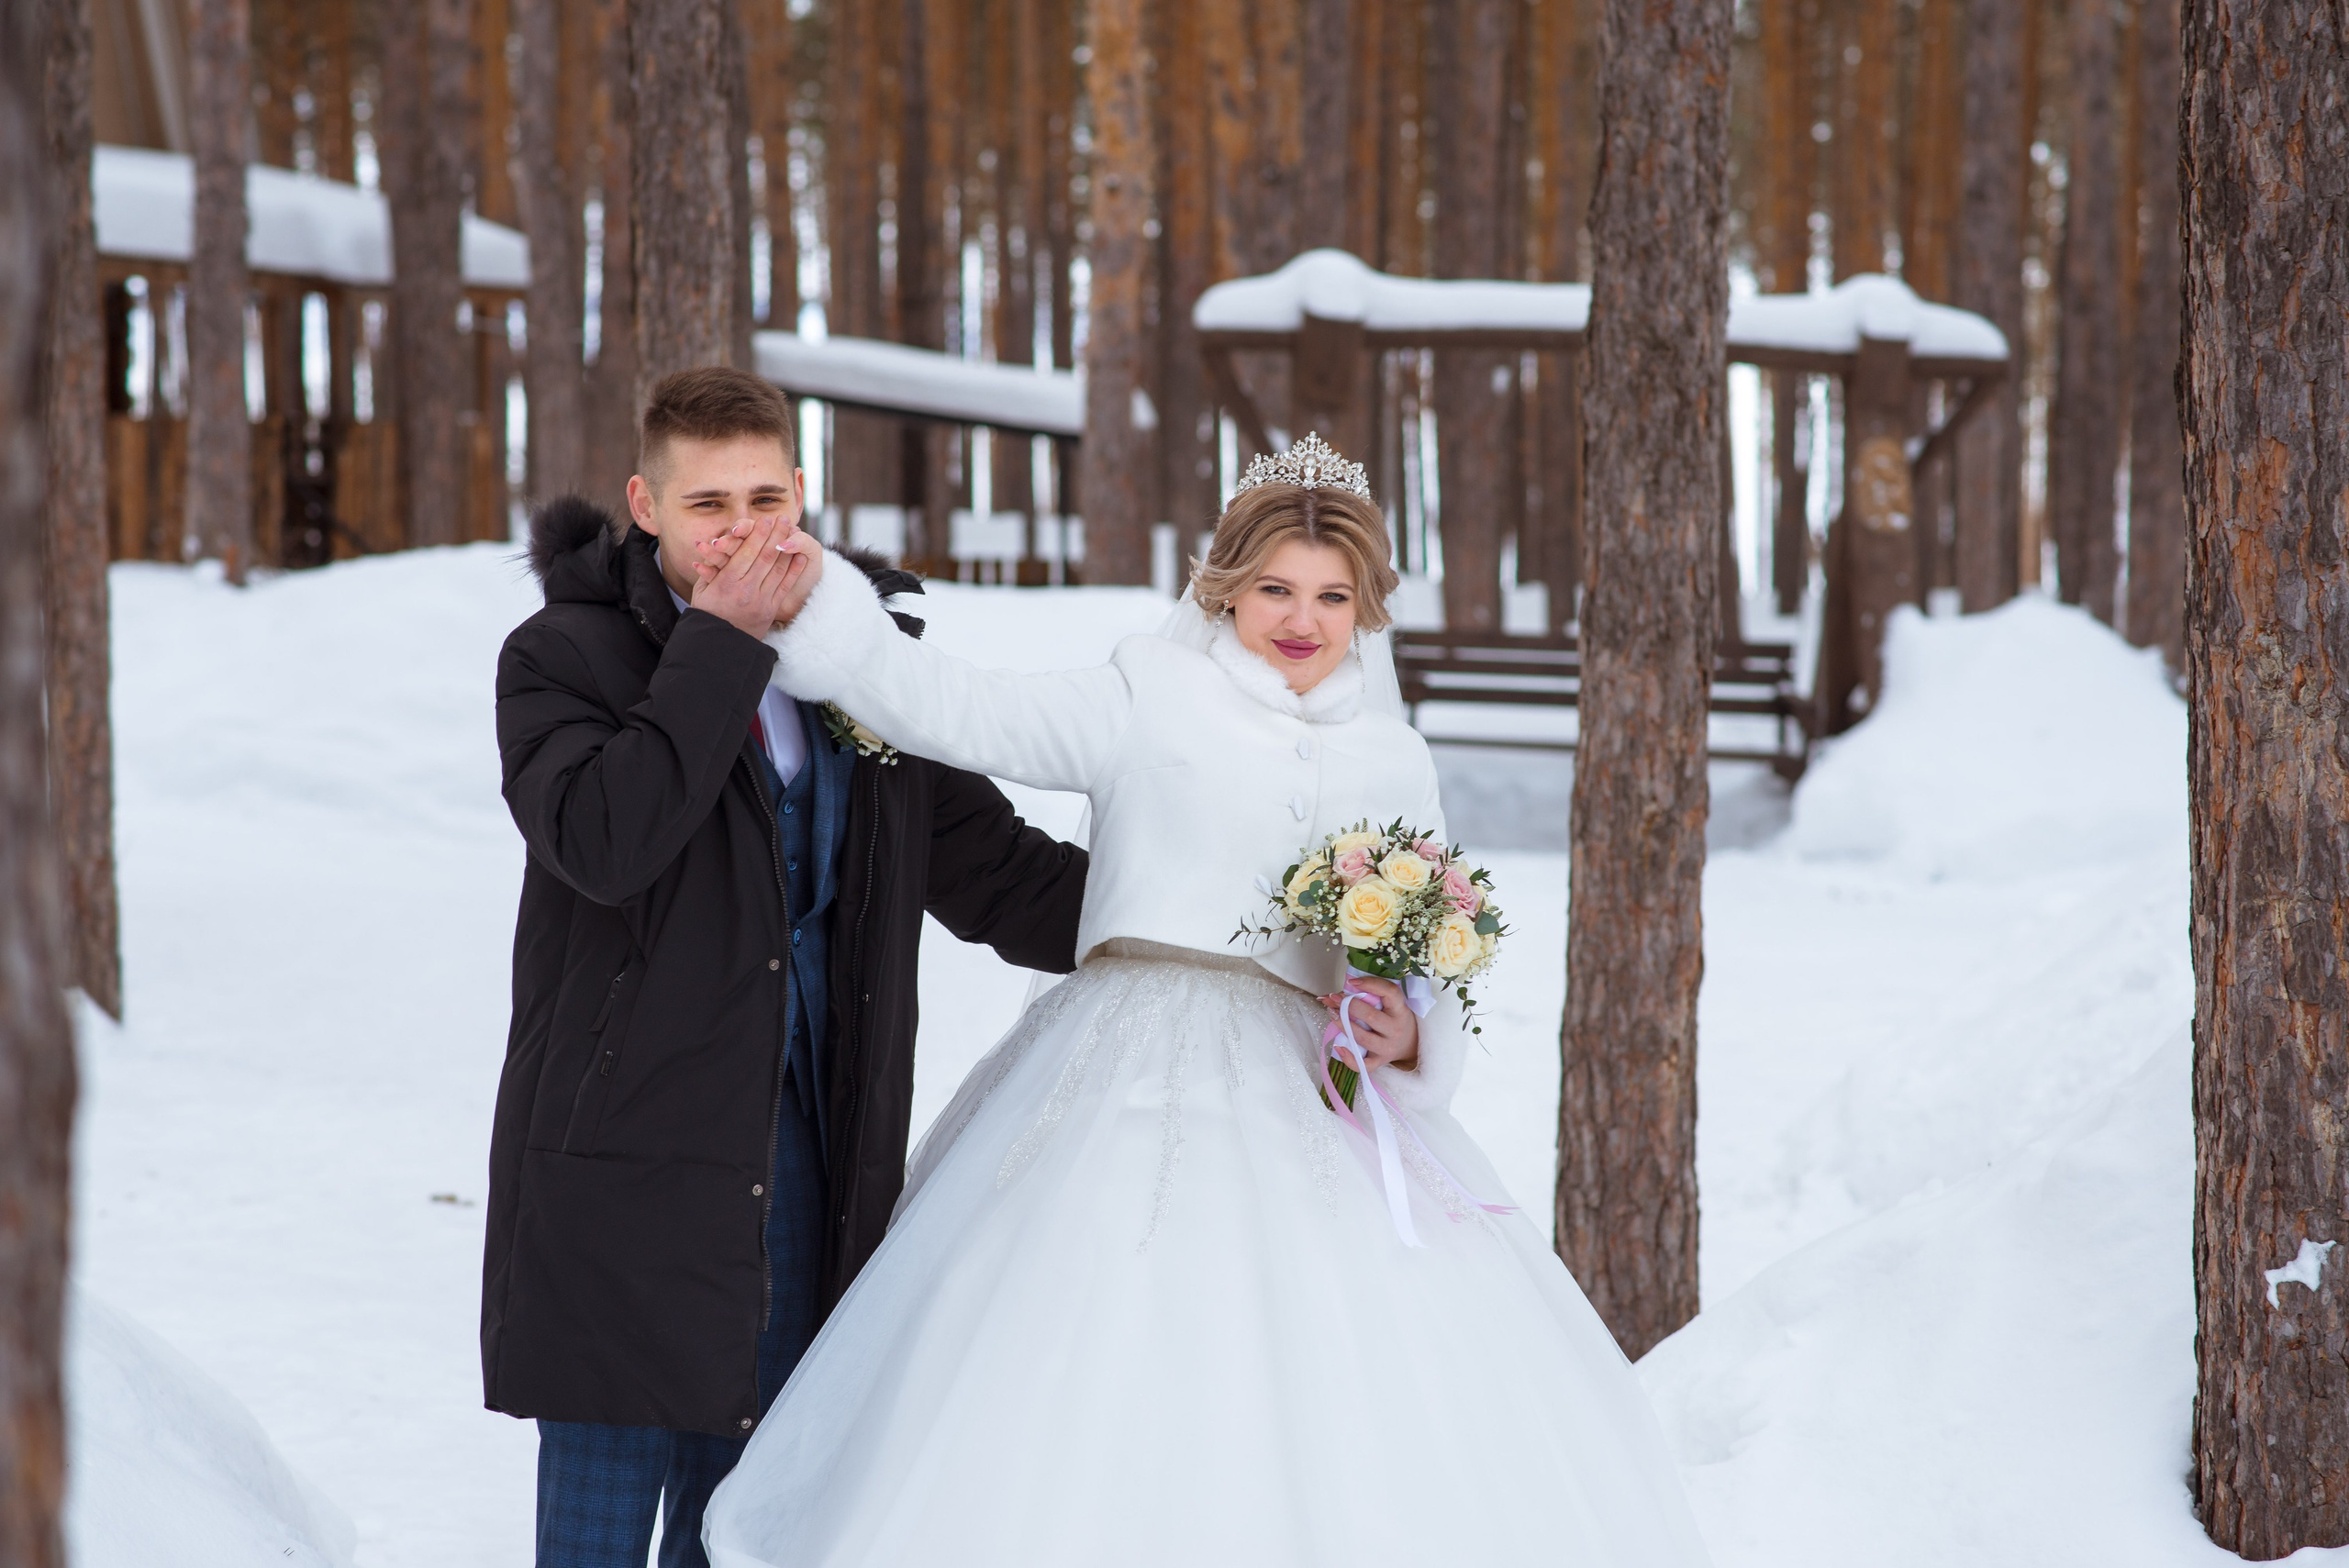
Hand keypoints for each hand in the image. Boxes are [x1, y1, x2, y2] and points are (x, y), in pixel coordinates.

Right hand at [688, 513, 798, 637]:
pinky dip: (793, 569)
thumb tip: (708, 543)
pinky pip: (784, 586)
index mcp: (726, 583)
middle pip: (765, 557)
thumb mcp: (702, 590)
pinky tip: (799, 555)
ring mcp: (761, 601)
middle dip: (776, 535)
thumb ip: (709, 567)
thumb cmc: (707, 613)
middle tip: (783, 518)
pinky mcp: (771, 610)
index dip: (758, 535)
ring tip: (793, 529)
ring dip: (787, 547)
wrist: (720, 645)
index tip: (765, 520)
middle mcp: (745, 590)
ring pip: (777, 569)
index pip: (746, 553)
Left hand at [1318, 976, 1418, 1071]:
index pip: (1390, 992)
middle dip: (1348, 1006)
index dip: (1371, 984)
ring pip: (1363, 1038)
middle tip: (1334, 998)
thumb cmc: (1394, 1019)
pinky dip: (1349, 1057)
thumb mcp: (1389, 1005)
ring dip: (1344, 1025)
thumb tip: (1328, 997)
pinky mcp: (1380, 1062)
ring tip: (1332, 1014)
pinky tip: (1338, 1046)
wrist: (1410, 1045)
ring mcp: (1388, 1047)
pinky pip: (1363, 1064)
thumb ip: (1364, 997)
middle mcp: (1395, 1029)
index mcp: (1400, 1010)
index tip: (1352, 982)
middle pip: (1370, 1016)